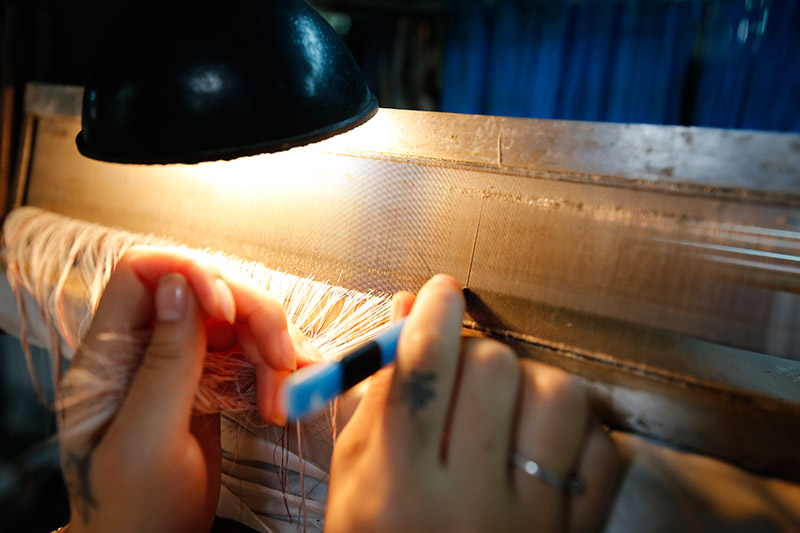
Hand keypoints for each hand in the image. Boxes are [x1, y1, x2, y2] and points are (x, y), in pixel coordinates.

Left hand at [60, 246, 313, 532]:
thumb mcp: (145, 441)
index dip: (189, 272)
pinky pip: (251, 352)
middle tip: (280, 358)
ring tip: (283, 396)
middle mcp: (145, 348)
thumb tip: (179, 286)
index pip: (142, 273)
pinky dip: (277, 369)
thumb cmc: (132, 510)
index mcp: (109, 355)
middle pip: (205, 289)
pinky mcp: (211, 382)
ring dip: (272, 347)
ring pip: (237, 320)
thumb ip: (162, 363)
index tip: (226, 308)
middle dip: (252, 315)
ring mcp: (182, 363)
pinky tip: (285, 397)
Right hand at [326, 275, 622, 531]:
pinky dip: (575, 428)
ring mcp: (530, 518)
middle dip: (477, 354)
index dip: (432, 319)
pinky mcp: (574, 528)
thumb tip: (404, 311)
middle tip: (465, 371)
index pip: (423, 376)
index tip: (441, 292)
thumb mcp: (356, 478)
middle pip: (494, 370)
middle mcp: (469, 502)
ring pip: (558, 394)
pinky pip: (599, 444)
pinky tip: (541, 442)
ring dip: (532, 381)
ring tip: (509, 404)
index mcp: (400, 487)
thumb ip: (378, 396)